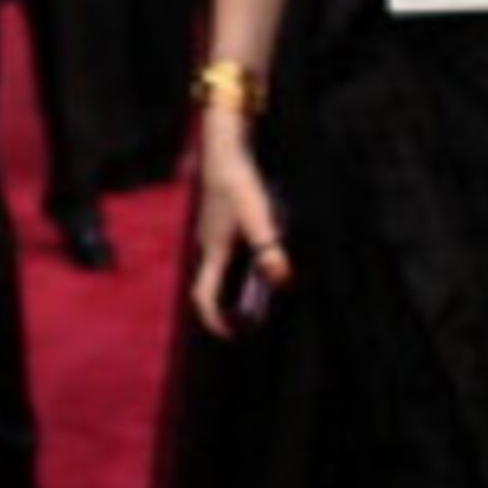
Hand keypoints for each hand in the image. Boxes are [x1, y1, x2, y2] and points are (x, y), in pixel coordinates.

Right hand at [188, 129, 288, 336]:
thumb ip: (270, 249)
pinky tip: (260, 249)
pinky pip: (225, 250)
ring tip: (262, 284)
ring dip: (237, 281)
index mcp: (215, 252)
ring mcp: (210, 232)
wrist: (225, 152)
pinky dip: (239, 261)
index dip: (214, 320)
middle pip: (214, 284)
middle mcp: (207, 246)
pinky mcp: (218, 220)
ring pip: (220, 266)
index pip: (204, 296)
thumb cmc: (239, 186)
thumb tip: (282, 279)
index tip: (231, 334)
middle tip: (254, 314)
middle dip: (231, 304)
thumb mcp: (259, 219)